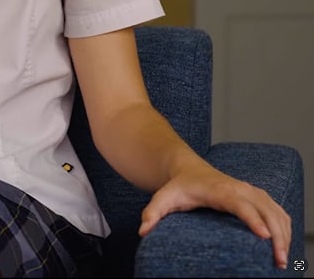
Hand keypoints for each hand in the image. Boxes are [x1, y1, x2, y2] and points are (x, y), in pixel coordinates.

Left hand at [139, 163, 290, 268]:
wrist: (188, 169)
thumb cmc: (178, 186)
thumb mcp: (162, 198)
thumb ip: (152, 213)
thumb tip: (143, 231)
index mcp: (220, 190)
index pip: (241, 205)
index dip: (253, 219)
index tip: (264, 237)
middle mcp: (240, 189)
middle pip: (266, 210)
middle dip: (277, 235)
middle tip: (278, 260)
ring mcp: (251, 191)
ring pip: (276, 211)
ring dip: (285, 234)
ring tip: (282, 260)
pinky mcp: (258, 196)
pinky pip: (278, 211)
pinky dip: (286, 227)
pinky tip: (285, 245)